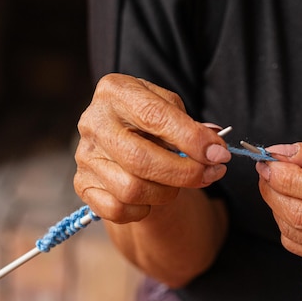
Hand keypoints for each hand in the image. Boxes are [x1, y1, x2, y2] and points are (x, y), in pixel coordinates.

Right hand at [74, 73, 230, 223]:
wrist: (123, 134)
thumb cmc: (151, 118)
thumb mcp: (170, 108)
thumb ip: (191, 126)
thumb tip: (215, 149)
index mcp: (116, 91)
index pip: (155, 116)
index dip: (192, 138)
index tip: (219, 153)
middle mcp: (94, 122)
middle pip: (141, 159)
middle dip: (185, 172)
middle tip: (211, 174)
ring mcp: (85, 155)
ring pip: (131, 189)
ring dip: (167, 192)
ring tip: (178, 182)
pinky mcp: (82, 184)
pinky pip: (118, 209)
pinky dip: (144, 209)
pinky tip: (153, 195)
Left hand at [257, 131, 301, 268]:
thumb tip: (282, 153)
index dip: (288, 177)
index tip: (270, 160)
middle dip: (275, 190)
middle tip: (268, 168)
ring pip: (296, 232)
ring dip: (276, 204)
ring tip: (279, 182)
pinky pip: (298, 244)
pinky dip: (285, 221)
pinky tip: (294, 202)